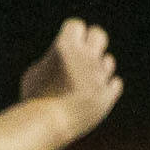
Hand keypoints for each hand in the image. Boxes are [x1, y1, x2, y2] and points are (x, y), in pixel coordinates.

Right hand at [20, 17, 122, 133]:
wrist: (47, 124)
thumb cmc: (35, 98)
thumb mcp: (35, 72)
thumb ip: (53, 60)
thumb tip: (62, 58)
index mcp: (66, 46)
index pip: (76, 25)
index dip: (70, 35)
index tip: (64, 48)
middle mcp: (86, 57)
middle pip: (99, 34)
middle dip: (90, 42)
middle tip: (81, 56)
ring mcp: (99, 76)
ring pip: (108, 60)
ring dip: (97, 68)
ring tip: (81, 83)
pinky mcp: (108, 95)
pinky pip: (115, 83)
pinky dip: (106, 87)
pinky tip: (92, 94)